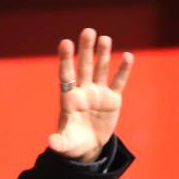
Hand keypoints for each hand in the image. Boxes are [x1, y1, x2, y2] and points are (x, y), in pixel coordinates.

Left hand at [48, 28, 133, 162]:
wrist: (88, 146)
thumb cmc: (72, 143)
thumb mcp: (65, 144)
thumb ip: (58, 142)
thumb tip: (50, 144)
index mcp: (69, 99)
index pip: (66, 75)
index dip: (66, 59)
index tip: (65, 42)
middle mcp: (83, 92)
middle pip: (83, 67)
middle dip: (85, 50)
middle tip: (88, 31)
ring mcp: (98, 94)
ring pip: (100, 70)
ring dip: (103, 55)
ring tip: (104, 38)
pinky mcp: (113, 100)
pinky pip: (118, 83)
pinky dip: (123, 70)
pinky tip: (128, 56)